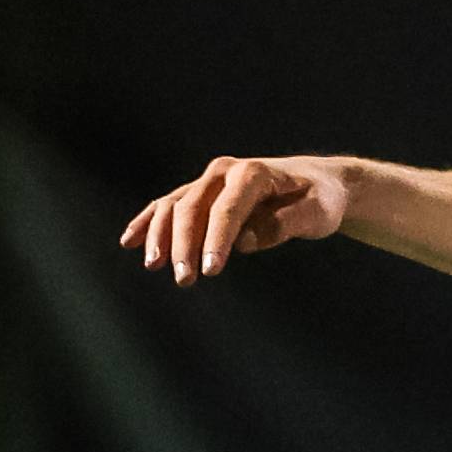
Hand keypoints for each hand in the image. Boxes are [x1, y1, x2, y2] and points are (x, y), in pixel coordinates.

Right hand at [122, 154, 347, 283]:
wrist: (319, 182)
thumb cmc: (321, 199)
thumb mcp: (316, 213)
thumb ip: (282, 225)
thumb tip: (243, 243)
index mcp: (254, 174)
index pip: (228, 208)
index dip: (217, 239)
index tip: (211, 270)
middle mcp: (226, 171)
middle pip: (194, 206)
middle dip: (185, 244)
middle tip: (184, 280)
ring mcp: (210, 180)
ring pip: (175, 205)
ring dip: (160, 235)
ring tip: (153, 266)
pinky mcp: (202, 192)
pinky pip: (169, 205)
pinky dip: (149, 221)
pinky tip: (130, 242)